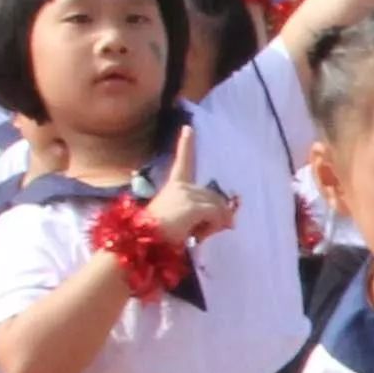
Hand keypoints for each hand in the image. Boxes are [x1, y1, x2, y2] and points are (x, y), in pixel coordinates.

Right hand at [143, 127, 237, 248]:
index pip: (183, 161)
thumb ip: (203, 216)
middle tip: (206, 232)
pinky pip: (216, 214)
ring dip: (215, 222)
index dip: (186, 144)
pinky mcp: (192, 206)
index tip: (188, 128)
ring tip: (197, 235)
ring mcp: (186, 194)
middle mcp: (181, 186)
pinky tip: (199, 234)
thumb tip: (229, 219)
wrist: (144, 244)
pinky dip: (214, 225)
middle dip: (218, 214)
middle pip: (214, 195)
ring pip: (217, 206)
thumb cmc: (159, 237)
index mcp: (174, 186)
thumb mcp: (183, 222)